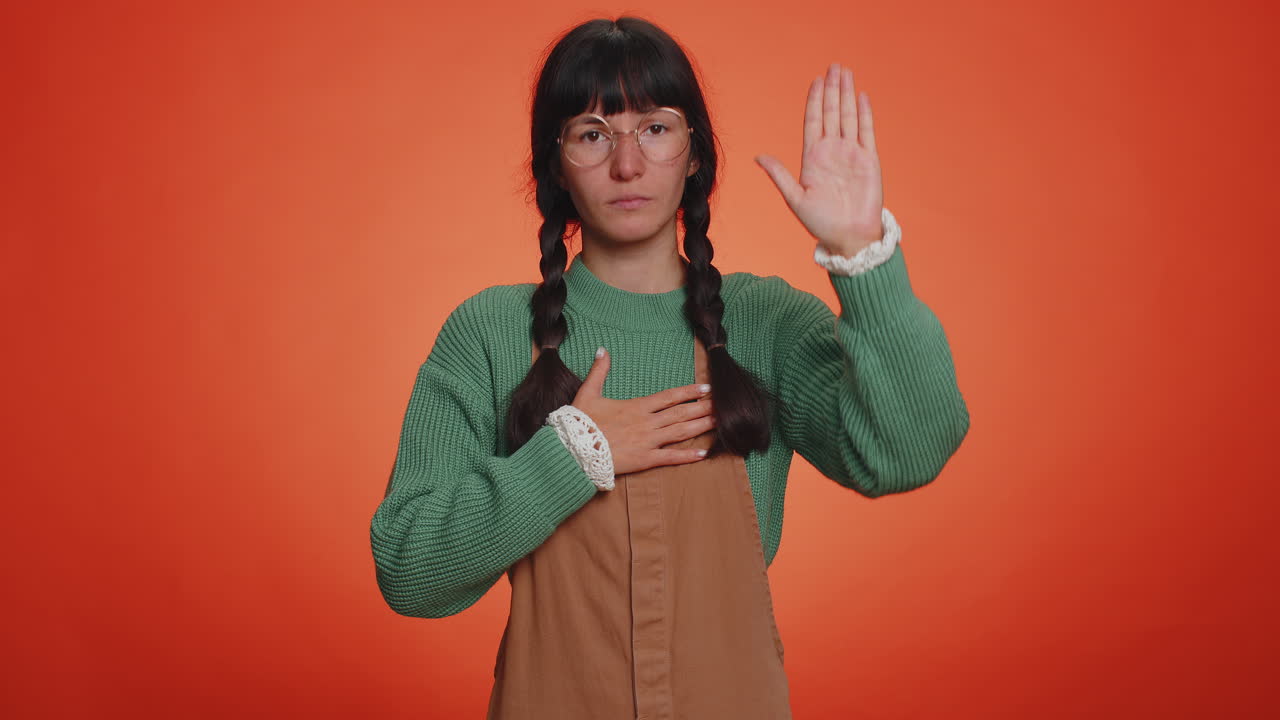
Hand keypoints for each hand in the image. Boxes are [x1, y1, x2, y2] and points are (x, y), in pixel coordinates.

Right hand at [571, 347, 715, 475]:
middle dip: (703, 408)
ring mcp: (647, 441)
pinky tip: (703, 453)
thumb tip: (603, 350)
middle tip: (723, 404)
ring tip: (720, 422)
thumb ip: (599, 371)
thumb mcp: (588, 392)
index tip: (706, 388)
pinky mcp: (644, 460)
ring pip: (680, 432)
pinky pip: (670, 458)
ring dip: (701, 426)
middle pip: (681, 413)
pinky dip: (687, 456)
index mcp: (636, 406)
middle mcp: (647, 422)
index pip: (669, 397)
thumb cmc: (580, 422)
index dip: (689, 391)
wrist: (573, 449)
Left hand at [755, 63, 884, 255]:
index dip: (814, 100)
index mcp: (813, 157)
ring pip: (849, 117)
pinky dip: (865, 114)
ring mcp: (851, 154)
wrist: (849, 238)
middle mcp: (832, 151)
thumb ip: (779, 174)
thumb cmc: (821, 223)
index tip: (816, 80)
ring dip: (847, 95)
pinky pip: (867, 132)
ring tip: (846, 73)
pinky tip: (862, 96)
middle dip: (832, 89)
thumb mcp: (795, 198)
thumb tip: (757, 157)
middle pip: (832, 113)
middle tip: (834, 66)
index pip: (813, 121)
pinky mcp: (869, 160)